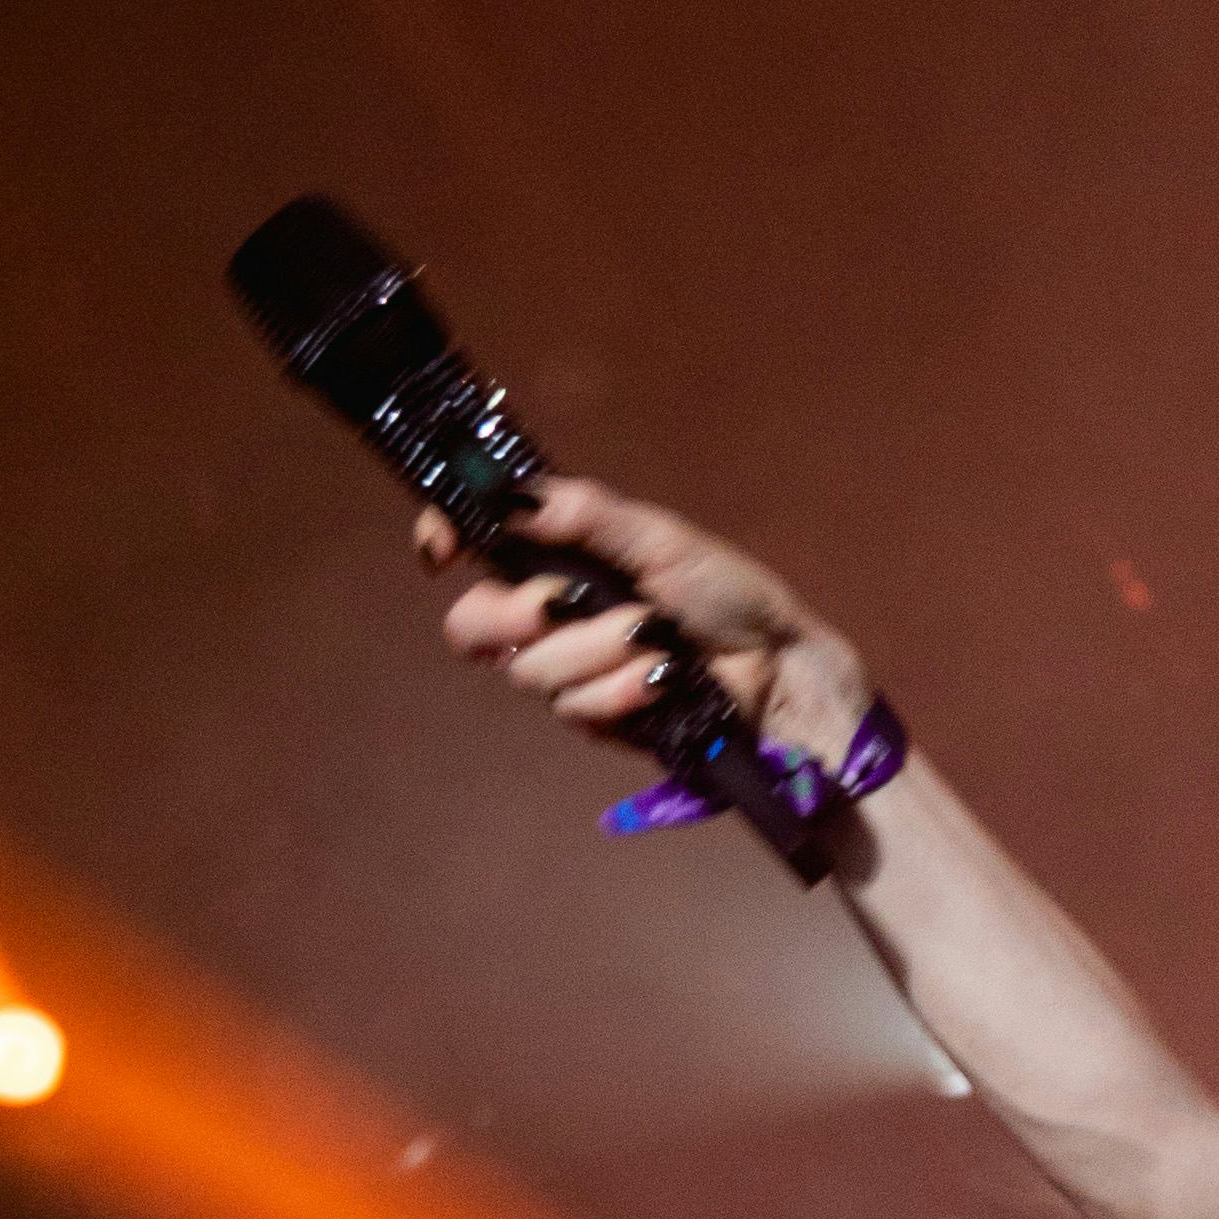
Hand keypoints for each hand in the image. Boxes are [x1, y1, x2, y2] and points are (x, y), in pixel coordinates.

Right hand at [423, 474, 869, 769]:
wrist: (779, 667)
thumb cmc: (726, 593)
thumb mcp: (657, 538)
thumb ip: (584, 515)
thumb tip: (514, 499)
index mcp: (557, 555)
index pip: (474, 545)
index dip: (444, 541)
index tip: (439, 552)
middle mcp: (552, 613)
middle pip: (475, 628)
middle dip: (516, 614)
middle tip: (565, 601)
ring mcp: (575, 671)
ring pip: (535, 673)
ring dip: (596, 652)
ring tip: (654, 639)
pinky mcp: (603, 719)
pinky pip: (580, 710)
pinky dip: (622, 690)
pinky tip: (664, 679)